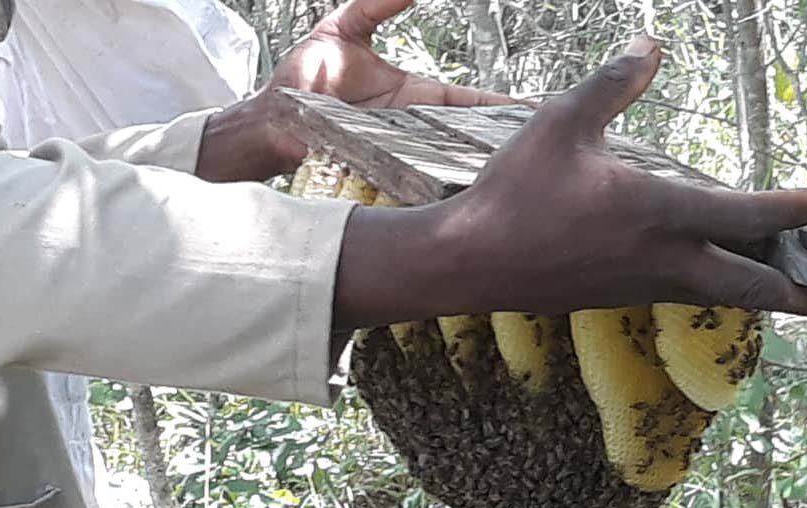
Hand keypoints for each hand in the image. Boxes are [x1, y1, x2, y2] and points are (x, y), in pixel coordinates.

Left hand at [262, 0, 515, 169]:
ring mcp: (396, 155)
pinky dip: (438, 186)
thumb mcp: (341, 30)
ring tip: (514, 173)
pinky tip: (466, 190)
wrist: (267, 120)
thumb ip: (375, 5)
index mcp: (411, 99)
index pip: (465, 104)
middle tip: (539, 148)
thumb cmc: (299, 81)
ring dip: (477, 168)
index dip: (498, 107)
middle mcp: (410, 131)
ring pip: (446, 164)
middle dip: (501, 144)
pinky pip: (414, 181)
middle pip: (465, 138)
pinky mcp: (378, 173)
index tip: (532, 108)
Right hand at [334, 38, 806, 330]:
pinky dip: (719, 292)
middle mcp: (661, 258)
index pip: (745, 215)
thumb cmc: (515, 192)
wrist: (472, 263)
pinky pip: (686, 295)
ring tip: (799, 299)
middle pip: (749, 286)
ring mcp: (642, 285)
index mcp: (655, 211)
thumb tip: (650, 45)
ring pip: (720, 297)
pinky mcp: (621, 296)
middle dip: (799, 293)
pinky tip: (717, 280)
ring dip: (765, 298)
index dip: (790, 209)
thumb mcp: (560, 123)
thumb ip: (611, 84)